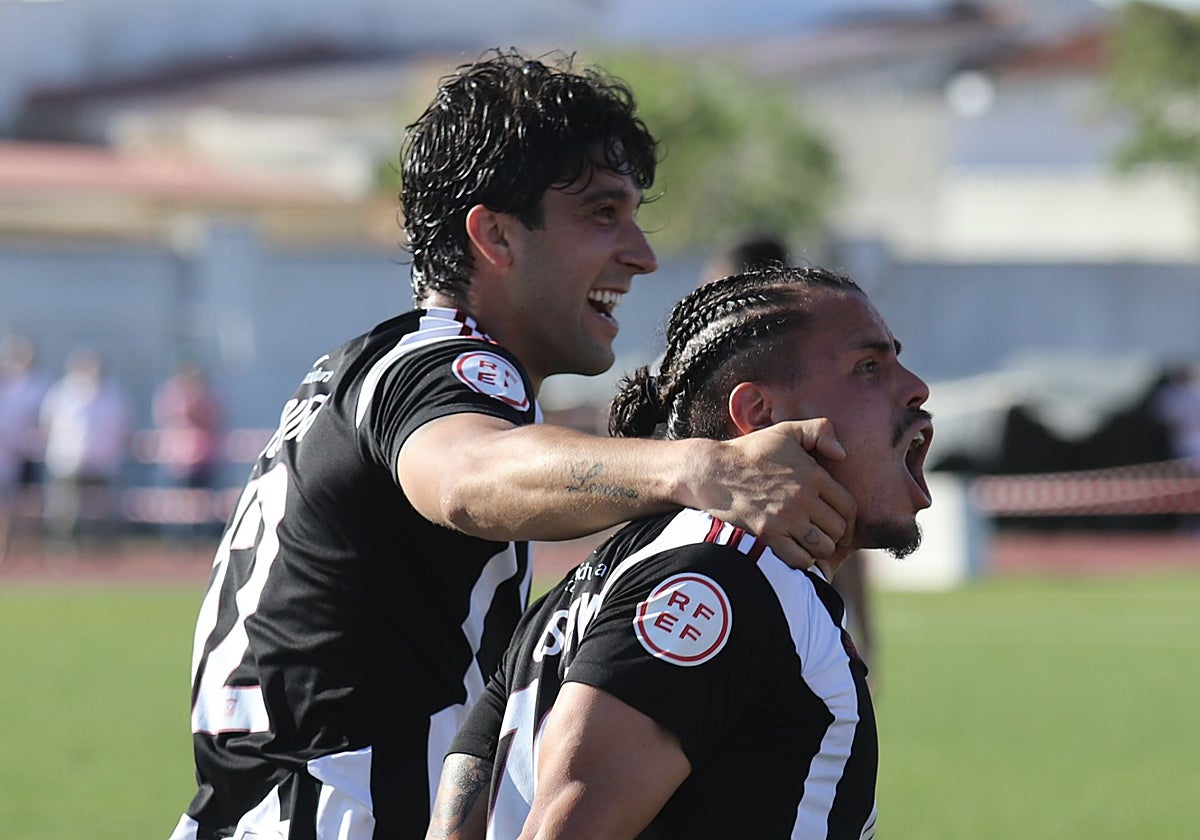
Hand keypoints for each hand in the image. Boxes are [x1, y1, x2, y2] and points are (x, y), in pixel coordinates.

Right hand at [689, 418, 855, 569]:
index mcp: (813, 475)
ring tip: (810, 543)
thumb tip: (842, 454)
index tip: (841, 523)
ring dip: (820, 549)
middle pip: (838, 530)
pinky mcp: (768, 534)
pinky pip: (800, 560)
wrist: (712, 471)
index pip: (848, 507)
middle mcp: (803, 498)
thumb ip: (821, 431)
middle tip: (824, 533)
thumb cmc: (751, 451)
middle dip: (835, 534)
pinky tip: (795, 551)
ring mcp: (785, 518)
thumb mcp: (787, 430)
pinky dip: (803, 560)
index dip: (849, 519)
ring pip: (823, 547)